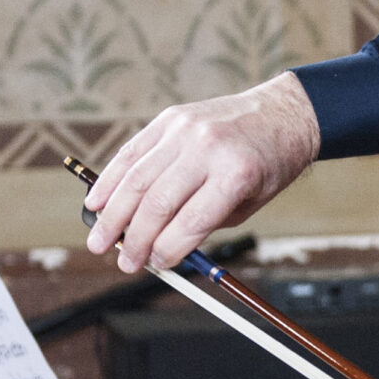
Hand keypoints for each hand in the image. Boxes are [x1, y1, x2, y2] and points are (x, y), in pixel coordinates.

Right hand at [82, 73, 320, 271]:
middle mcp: (207, 149)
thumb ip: (207, 223)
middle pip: (157, 202)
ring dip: (112, 215)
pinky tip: (96, 202)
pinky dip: (110, 179)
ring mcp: (185, 130)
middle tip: (123, 262)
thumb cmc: (269, 162)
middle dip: (135, 239)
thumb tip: (160, 248)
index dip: (168, 249)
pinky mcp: (170, 119)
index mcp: (236, 173)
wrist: (282, 112)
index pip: (191, 221)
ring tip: (99, 242)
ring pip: (137, 178)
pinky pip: (132, 152)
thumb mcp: (252, 201)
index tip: (156, 266)